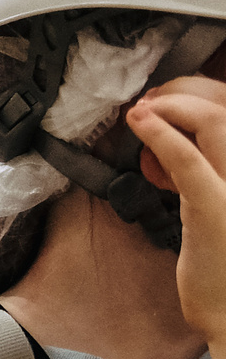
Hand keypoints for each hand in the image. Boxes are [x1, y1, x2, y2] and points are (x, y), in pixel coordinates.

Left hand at [128, 75, 225, 344]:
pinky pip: (187, 159)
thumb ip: (207, 172)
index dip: (202, 95)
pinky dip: (160, 134)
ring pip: (214, 120)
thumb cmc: (224, 265)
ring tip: (142, 112)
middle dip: (185, 93)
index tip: (169, 100)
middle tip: (151, 102)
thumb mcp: (218, 207)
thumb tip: (176, 142)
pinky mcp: (216, 208)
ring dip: (171, 106)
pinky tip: (141, 123)